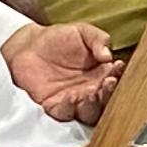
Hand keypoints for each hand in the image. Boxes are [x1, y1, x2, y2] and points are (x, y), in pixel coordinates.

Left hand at [2, 20, 123, 124]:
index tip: (116, 67)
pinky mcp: (54, 107)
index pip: (115, 79)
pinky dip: (69, 109)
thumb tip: (108, 55)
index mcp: (100, 73)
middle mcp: (90, 90)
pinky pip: (65, 114)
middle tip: (108, 82)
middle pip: (106, 100)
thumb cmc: (57, 38)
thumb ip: (98, 39)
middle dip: (109, 93)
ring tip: (91, 91)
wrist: (28, 46)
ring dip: (92, 105)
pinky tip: (70, 97)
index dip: (118, 75)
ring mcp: (74, 101)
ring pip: (89, 112)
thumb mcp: (82, 31)